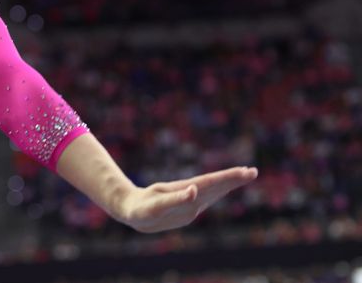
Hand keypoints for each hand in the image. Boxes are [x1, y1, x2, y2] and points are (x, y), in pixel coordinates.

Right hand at [119, 166, 257, 232]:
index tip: (245, 172)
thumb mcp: (156, 203)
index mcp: (187, 200)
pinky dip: (220, 187)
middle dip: (235, 179)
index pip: (211, 184)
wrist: (135, 216)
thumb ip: (176, 198)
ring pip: (215, 192)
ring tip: (245, 174)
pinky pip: (209, 194)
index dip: (228, 177)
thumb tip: (194, 191)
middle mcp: (194, 204)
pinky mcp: (189, 207)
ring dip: (230, 183)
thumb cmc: (143, 207)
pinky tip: (227, 184)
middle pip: (217, 188)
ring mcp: (193, 207)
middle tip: (253, 171)